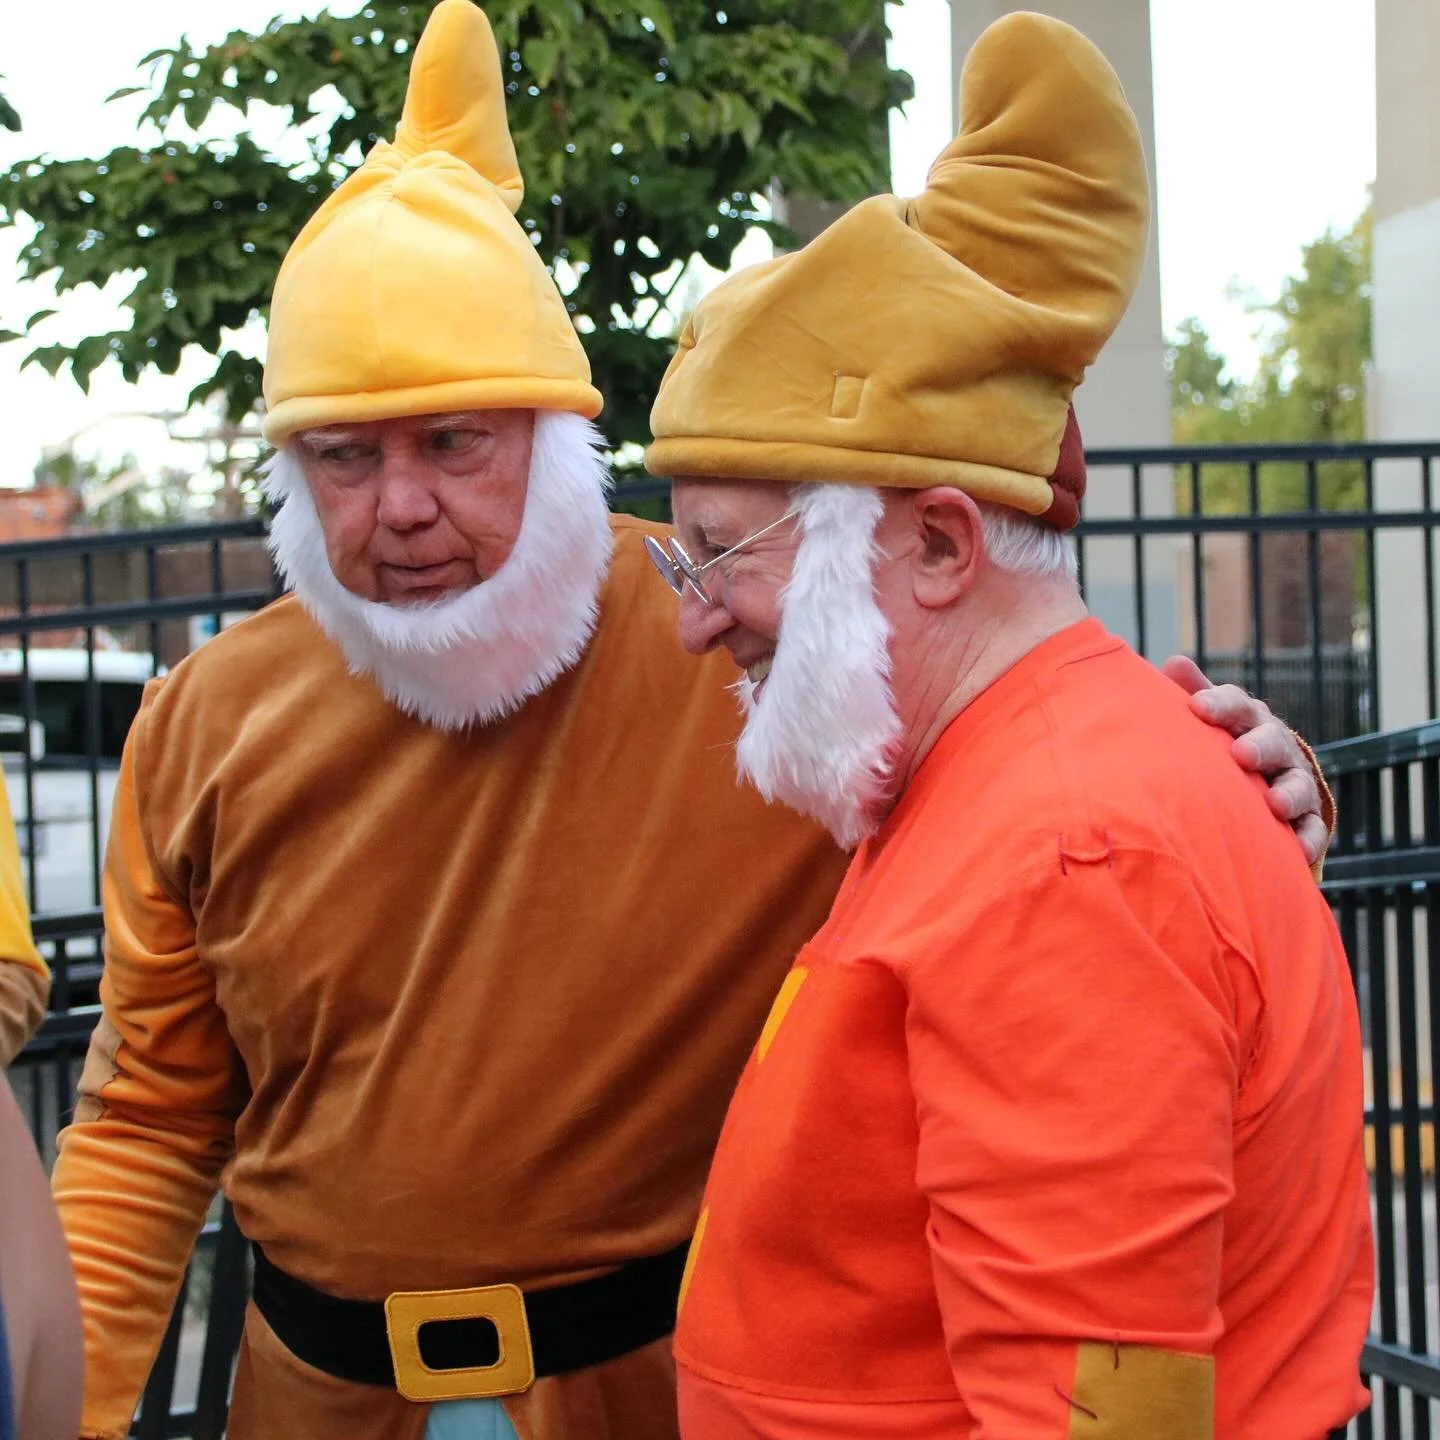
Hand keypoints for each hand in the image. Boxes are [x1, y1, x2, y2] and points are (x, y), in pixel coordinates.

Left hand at [1161, 655, 1330, 868]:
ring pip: (1298, 785)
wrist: (1264, 777)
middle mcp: (1276, 745)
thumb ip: (1194, 693)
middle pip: (1272, 741)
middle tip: (1242, 754)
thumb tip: (1174, 661)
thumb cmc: (1224, 740)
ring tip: (1275, 804)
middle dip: (1260, 747)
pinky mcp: (1306, 818)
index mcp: (1248, 719)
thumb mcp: (1211, 717)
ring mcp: (1294, 781)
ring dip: (1288, 794)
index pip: (1237, 705)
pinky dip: (1307, 840)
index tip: (1198, 708)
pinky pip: (1312, 829)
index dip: (1219, 705)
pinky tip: (1299, 852)